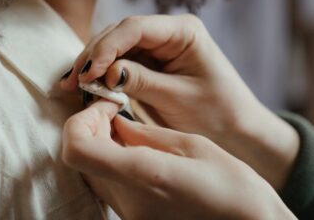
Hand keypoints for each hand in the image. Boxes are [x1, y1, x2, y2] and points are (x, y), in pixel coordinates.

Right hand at [60, 15, 299, 189]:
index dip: (106, 48)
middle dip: (94, 55)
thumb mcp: (177, 98)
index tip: (88, 72)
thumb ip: (140, 81)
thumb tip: (104, 73)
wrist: (238, 132)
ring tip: (71, 85)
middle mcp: (168, 31)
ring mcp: (158, 45)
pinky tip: (86, 85)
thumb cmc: (218, 113)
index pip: (134, 28)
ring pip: (115, 46)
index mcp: (183, 30)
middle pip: (120, 33)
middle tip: (71, 81)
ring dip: (93, 64)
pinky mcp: (151, 61)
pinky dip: (102, 73)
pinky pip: (120, 61)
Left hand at [62, 100, 295, 219]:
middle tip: (114, 111)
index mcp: (143, 176)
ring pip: (90, 172)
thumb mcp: (193, 147)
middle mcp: (128, 202)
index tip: (106, 105)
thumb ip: (145, 133)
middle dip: (88, 127)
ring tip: (126, 128)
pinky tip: (135, 150)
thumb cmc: (236, 189)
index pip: (77, 149)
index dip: (80, 121)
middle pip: (79, 159)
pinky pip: (108, 186)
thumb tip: (114, 122)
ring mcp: (130, 216)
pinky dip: (110, 162)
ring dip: (98, 143)